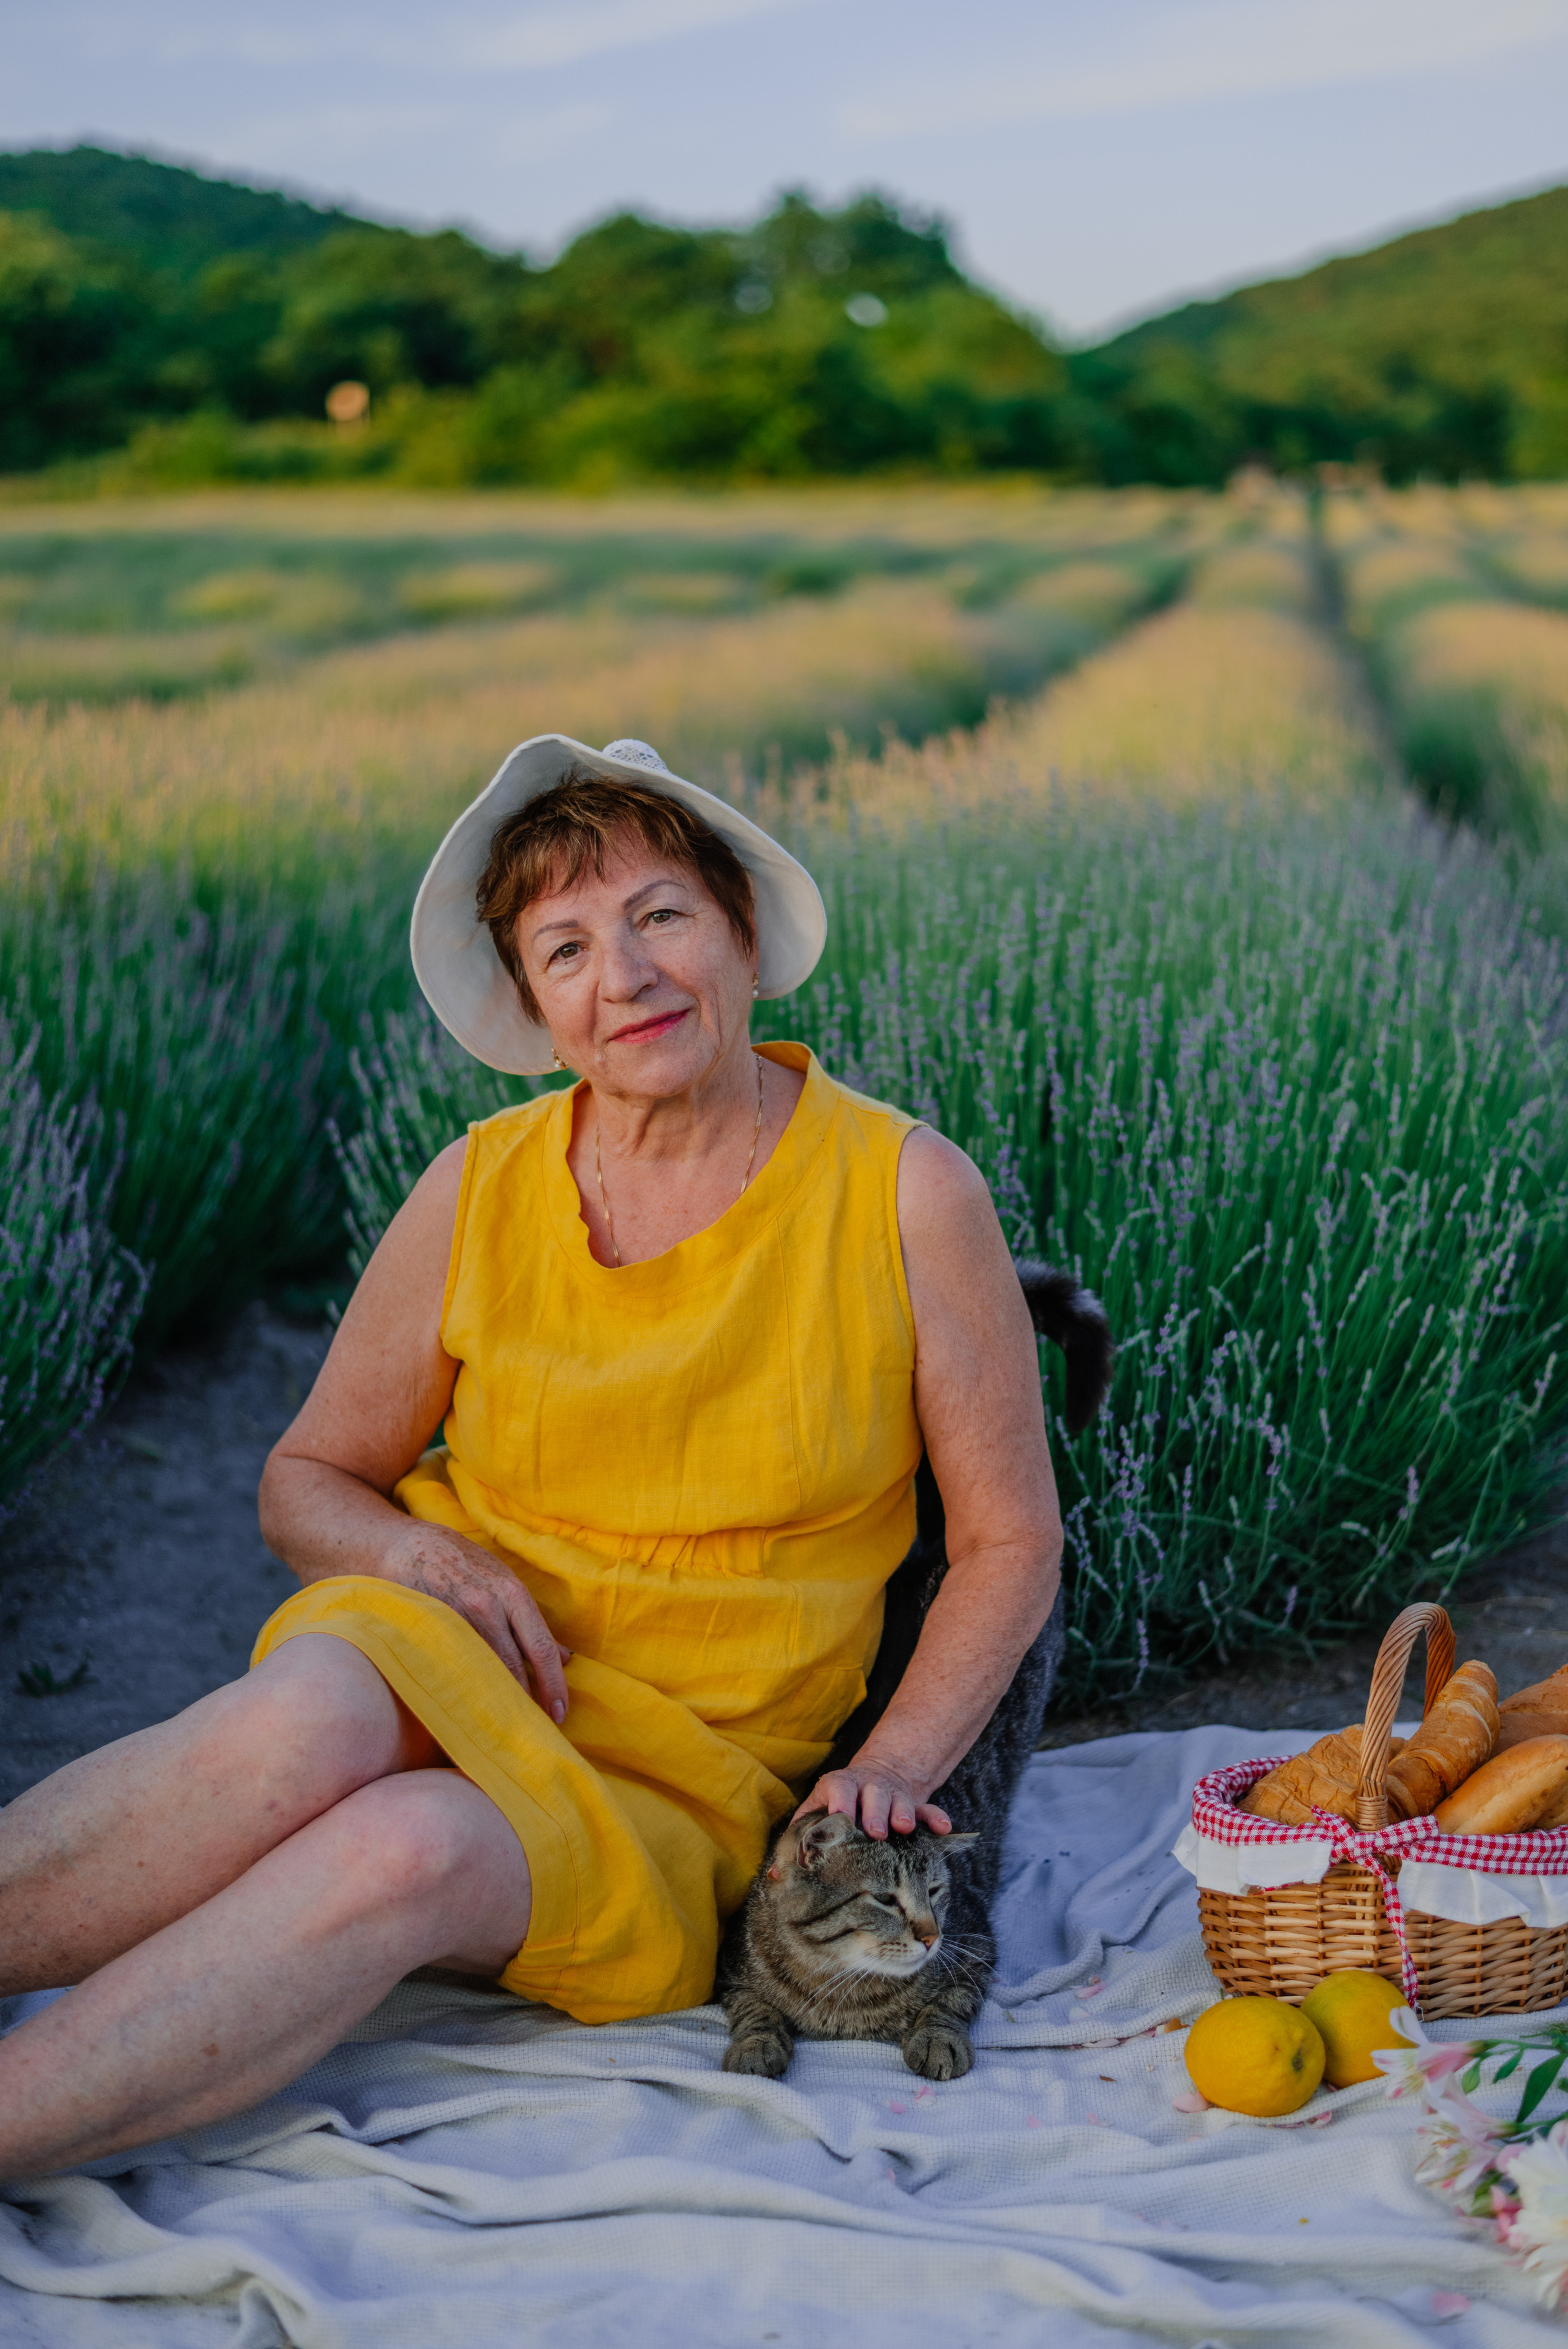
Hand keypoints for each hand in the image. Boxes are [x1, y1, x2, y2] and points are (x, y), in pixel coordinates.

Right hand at [383, 1525, 571, 1720]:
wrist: (410, 1548)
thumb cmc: (466, 1567)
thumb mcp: (505, 1583)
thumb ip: (532, 1622)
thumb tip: (566, 1658)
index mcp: (512, 1593)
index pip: (541, 1647)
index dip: (553, 1684)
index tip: (561, 1712)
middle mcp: (487, 1605)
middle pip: (514, 1666)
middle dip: (529, 1701)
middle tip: (539, 1730)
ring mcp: (455, 1618)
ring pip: (483, 1670)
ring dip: (500, 1700)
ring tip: (510, 1725)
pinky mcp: (430, 1629)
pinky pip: (454, 1668)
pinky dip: (467, 1690)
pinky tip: (474, 1709)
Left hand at [794, 1755, 951, 1839]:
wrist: (873, 1775)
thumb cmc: (836, 1804)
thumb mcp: (817, 1811)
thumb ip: (799, 1837)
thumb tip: (776, 1876)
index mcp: (841, 1786)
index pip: (839, 1789)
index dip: (840, 1802)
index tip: (840, 1819)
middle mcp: (868, 1787)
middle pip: (874, 1794)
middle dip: (875, 1812)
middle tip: (876, 1833)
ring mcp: (894, 1794)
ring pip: (901, 1800)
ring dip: (903, 1813)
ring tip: (904, 1830)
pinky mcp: (914, 1804)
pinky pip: (928, 1809)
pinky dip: (935, 1818)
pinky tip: (942, 1829)